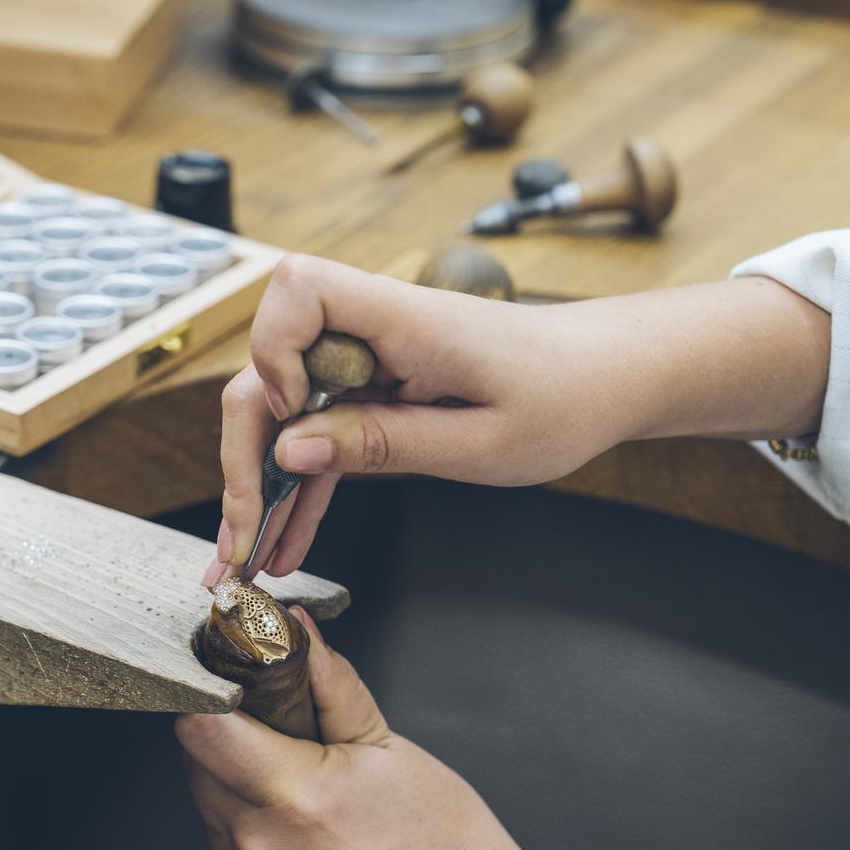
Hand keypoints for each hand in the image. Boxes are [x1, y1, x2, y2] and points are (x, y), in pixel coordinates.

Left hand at [176, 608, 588, 849]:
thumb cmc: (439, 838)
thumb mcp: (387, 745)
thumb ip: (329, 682)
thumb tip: (295, 628)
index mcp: (296, 797)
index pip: (202, 726)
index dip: (213, 692)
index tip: (236, 680)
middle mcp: (258, 845)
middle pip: (197, 759)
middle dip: (229, 732)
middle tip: (279, 728)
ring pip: (205, 799)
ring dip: (235, 776)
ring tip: (297, 780)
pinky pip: (222, 841)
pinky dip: (245, 821)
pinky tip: (296, 823)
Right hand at [202, 255, 829, 583]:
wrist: (607, 378)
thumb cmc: (564, 397)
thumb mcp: (479, 442)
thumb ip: (380, 442)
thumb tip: (288, 448)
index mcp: (405, 319)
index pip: (301, 290)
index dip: (274, 348)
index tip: (291, 412)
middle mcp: (373, 332)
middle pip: (268, 370)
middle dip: (246, 454)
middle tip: (242, 536)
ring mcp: (368, 363)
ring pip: (283, 413)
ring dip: (262, 484)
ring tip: (247, 559)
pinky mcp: (375, 393)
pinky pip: (319, 437)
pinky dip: (301, 488)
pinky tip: (284, 541)